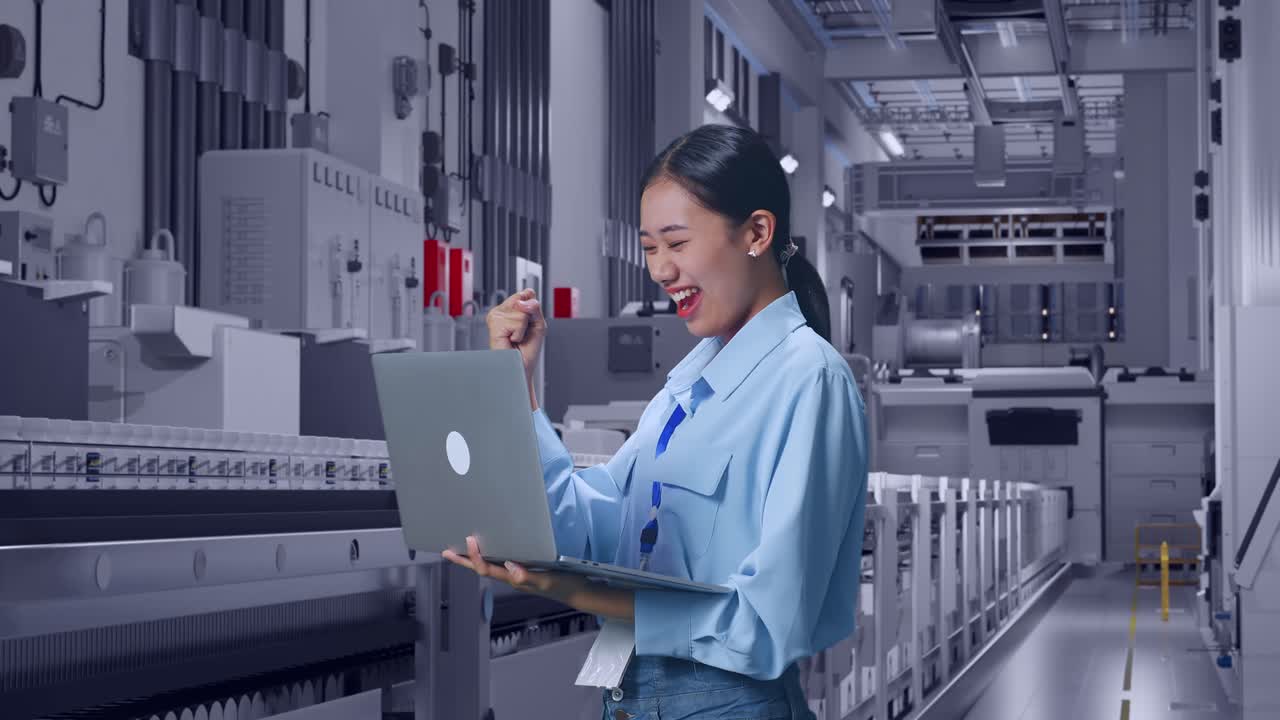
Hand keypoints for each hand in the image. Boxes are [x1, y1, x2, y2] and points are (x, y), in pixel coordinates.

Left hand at [442, 536, 589, 602]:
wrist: (579, 592)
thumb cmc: (564, 586)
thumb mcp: (548, 580)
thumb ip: (528, 576)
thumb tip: (509, 567)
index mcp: (513, 579)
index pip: (487, 569)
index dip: (475, 556)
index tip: (470, 539)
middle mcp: (511, 577)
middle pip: (481, 569)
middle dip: (463, 560)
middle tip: (446, 551)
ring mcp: (517, 574)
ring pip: (490, 566)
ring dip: (474, 558)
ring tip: (461, 549)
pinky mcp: (525, 570)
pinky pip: (502, 562)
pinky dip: (491, 555)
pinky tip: (492, 548)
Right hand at [486, 289, 544, 381]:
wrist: (519, 366)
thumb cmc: (527, 350)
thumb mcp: (538, 324)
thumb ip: (534, 308)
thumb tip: (522, 301)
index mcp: (511, 307)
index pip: (527, 293)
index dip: (533, 307)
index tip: (529, 323)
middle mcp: (502, 309)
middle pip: (525, 300)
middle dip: (529, 320)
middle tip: (521, 334)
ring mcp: (496, 315)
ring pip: (522, 312)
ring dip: (523, 329)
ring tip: (515, 338)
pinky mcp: (494, 322)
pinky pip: (518, 321)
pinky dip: (519, 334)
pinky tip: (510, 340)